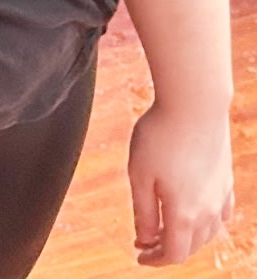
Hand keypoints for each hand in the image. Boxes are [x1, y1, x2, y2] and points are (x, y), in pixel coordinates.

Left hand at [129, 100, 233, 265]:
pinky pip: (222, 213)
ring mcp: (220, 195)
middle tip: (146, 243)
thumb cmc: (160, 135)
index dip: (155, 260)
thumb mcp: (139, 174)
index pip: (173, 253)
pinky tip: (199, 215)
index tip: (139, 256)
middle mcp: (208, 211)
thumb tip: (144, 239)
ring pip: (208, 233)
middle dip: (167, 250)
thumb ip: (143, 211)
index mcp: (184, 214)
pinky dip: (209, 222)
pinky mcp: (226, 180)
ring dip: (188, 237)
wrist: (195, 105)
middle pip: (190, 246)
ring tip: (166, 229)